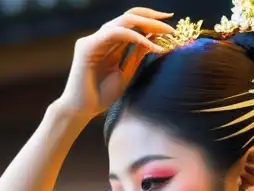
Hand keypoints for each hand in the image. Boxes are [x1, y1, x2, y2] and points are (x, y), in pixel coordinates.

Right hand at [58, 8, 173, 121]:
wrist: (81, 110)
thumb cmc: (101, 96)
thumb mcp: (126, 73)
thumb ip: (136, 55)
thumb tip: (153, 39)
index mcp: (109, 43)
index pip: (131, 23)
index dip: (150, 20)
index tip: (170, 27)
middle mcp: (101, 37)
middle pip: (129, 17)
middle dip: (152, 19)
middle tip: (172, 27)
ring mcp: (93, 40)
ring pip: (123, 21)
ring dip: (148, 25)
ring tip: (167, 33)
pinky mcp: (87, 46)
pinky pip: (115, 34)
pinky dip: (135, 37)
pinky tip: (151, 45)